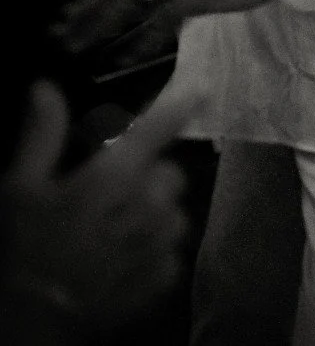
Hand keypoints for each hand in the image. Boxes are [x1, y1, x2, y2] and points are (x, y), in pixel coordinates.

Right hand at [1, 81, 196, 342]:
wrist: (32, 320)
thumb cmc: (23, 247)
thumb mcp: (19, 188)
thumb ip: (42, 135)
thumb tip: (46, 88)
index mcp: (114, 178)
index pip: (158, 129)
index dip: (179, 105)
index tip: (200, 89)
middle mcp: (148, 205)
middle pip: (169, 173)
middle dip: (146, 178)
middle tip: (110, 195)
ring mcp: (160, 242)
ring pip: (175, 211)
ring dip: (152, 214)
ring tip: (112, 230)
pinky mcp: (164, 273)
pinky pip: (171, 247)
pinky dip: (152, 249)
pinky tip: (120, 257)